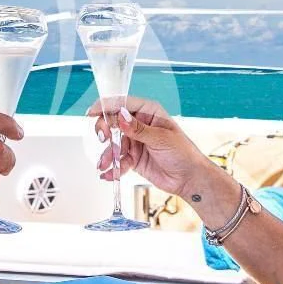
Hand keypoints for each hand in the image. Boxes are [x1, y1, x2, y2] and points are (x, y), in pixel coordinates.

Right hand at [91, 96, 214, 198]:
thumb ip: (138, 129)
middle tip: (104, 139)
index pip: (123, 104)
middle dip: (105, 131)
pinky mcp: (133, 158)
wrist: (190, 179)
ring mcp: (135, 141)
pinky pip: (118, 160)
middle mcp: (139, 124)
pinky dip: (112, 167)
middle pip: (113, 122)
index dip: (106, 106)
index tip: (92, 112)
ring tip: (105, 165)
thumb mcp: (161, 139)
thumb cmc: (184, 153)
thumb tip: (121, 116)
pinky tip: (109, 174)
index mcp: (149, 112)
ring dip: (107, 155)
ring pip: (113, 144)